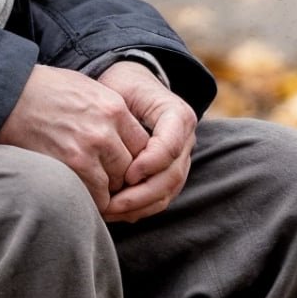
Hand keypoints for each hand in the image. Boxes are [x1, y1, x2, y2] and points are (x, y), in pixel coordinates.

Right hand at [0, 65, 150, 213]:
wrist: (9, 95)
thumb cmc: (44, 90)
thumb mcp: (86, 88)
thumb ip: (110, 112)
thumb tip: (124, 136)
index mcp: (114, 107)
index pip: (143, 144)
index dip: (132, 157)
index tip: (120, 163)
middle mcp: (107, 128)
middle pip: (132, 167)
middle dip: (121, 176)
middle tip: (105, 179)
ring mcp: (90, 149)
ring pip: (115, 185)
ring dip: (105, 190)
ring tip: (90, 186)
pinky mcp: (72, 166)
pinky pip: (96, 196)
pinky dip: (91, 200)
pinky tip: (80, 193)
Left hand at [96, 62, 197, 223]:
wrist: (130, 85)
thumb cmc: (121, 87)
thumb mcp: (121, 90)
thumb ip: (123, 117)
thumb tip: (117, 156)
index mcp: (178, 115)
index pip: (171, 146)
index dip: (151, 163)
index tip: (126, 173)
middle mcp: (186, 139)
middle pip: (172, 176)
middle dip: (142, 194)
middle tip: (112, 203)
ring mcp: (181, 159)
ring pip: (168, 192)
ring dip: (140, 207)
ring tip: (111, 211)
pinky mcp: (170, 173)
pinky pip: (161, 197)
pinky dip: (140, 208)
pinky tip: (117, 212)